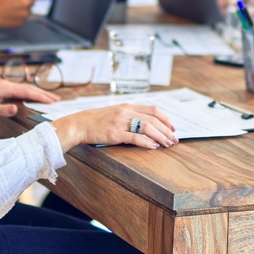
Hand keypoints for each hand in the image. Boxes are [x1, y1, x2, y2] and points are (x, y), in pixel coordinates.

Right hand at [0, 0, 35, 30]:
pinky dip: (19, 18)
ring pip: (28, 11)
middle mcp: (26, 3)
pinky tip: (10, 16)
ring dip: (23, 10)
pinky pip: (23, 19)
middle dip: (27, 2)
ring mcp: (24, 14)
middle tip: (19, 2)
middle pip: (32, 2)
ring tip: (13, 10)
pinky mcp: (21, 23)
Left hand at [0, 79, 56, 116]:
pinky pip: (21, 91)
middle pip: (29, 88)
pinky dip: (30, 94)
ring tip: (49, 98)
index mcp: (5, 88)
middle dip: (44, 94)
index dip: (41, 96)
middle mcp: (7, 85)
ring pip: (26, 89)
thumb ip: (2, 110)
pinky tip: (33, 98)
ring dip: (38, 93)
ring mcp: (5, 86)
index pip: (27, 92)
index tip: (52, 101)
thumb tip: (16, 109)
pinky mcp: (3, 90)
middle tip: (57, 100)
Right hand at [52, 103, 177, 149]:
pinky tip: (154, 147)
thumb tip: (146, 124)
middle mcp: (125, 112)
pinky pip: (134, 137)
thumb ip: (130, 115)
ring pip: (147, 127)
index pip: (153, 109)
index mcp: (127, 106)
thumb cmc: (97, 121)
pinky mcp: (114, 133)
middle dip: (166, 130)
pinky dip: (146, 142)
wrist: (78, 124)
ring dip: (160, 136)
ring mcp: (120, 122)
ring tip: (167, 144)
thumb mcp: (115, 112)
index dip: (166, 118)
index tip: (173, 128)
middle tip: (174, 139)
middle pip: (153, 119)